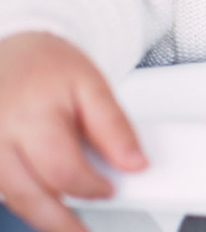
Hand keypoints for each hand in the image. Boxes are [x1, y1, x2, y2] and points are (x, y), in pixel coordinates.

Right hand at [0, 33, 146, 231]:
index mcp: (32, 113)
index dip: (91, 187)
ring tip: (66, 224)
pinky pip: (0, 190)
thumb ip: (113, 126)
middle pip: (28, 195)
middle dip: (59, 221)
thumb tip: (134, 163)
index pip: (62, 169)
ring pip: (11, 197)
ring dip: (40, 214)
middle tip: (81, 231)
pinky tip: (42, 200)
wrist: (18, 48)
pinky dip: (22, 198)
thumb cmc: (52, 66)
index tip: (110, 189)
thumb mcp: (93, 85)